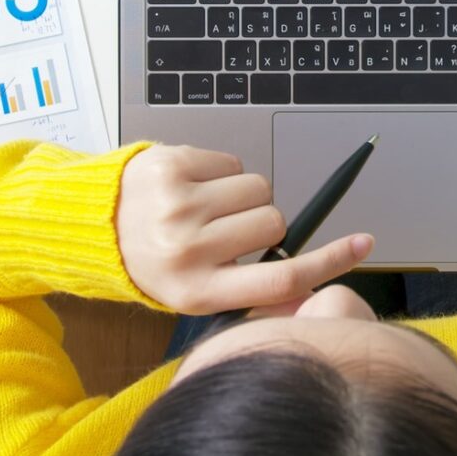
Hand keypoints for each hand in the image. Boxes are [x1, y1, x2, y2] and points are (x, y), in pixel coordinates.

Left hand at [114, 145, 374, 314]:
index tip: (362, 245)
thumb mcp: (196, 293)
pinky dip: (222, 173)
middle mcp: (188, 249)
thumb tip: (313, 280)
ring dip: (244, 196)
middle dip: (262, 223)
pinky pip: (232, 162)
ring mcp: (177, 205)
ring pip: (258, 188)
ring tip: (206, 208)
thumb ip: (249, 289)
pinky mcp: (171, 166)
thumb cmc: (154, 261)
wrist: (94, 226)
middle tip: (226, 231)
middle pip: (273, 223)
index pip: (281, 280)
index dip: (329, 262)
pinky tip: (192, 188)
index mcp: (199, 291)